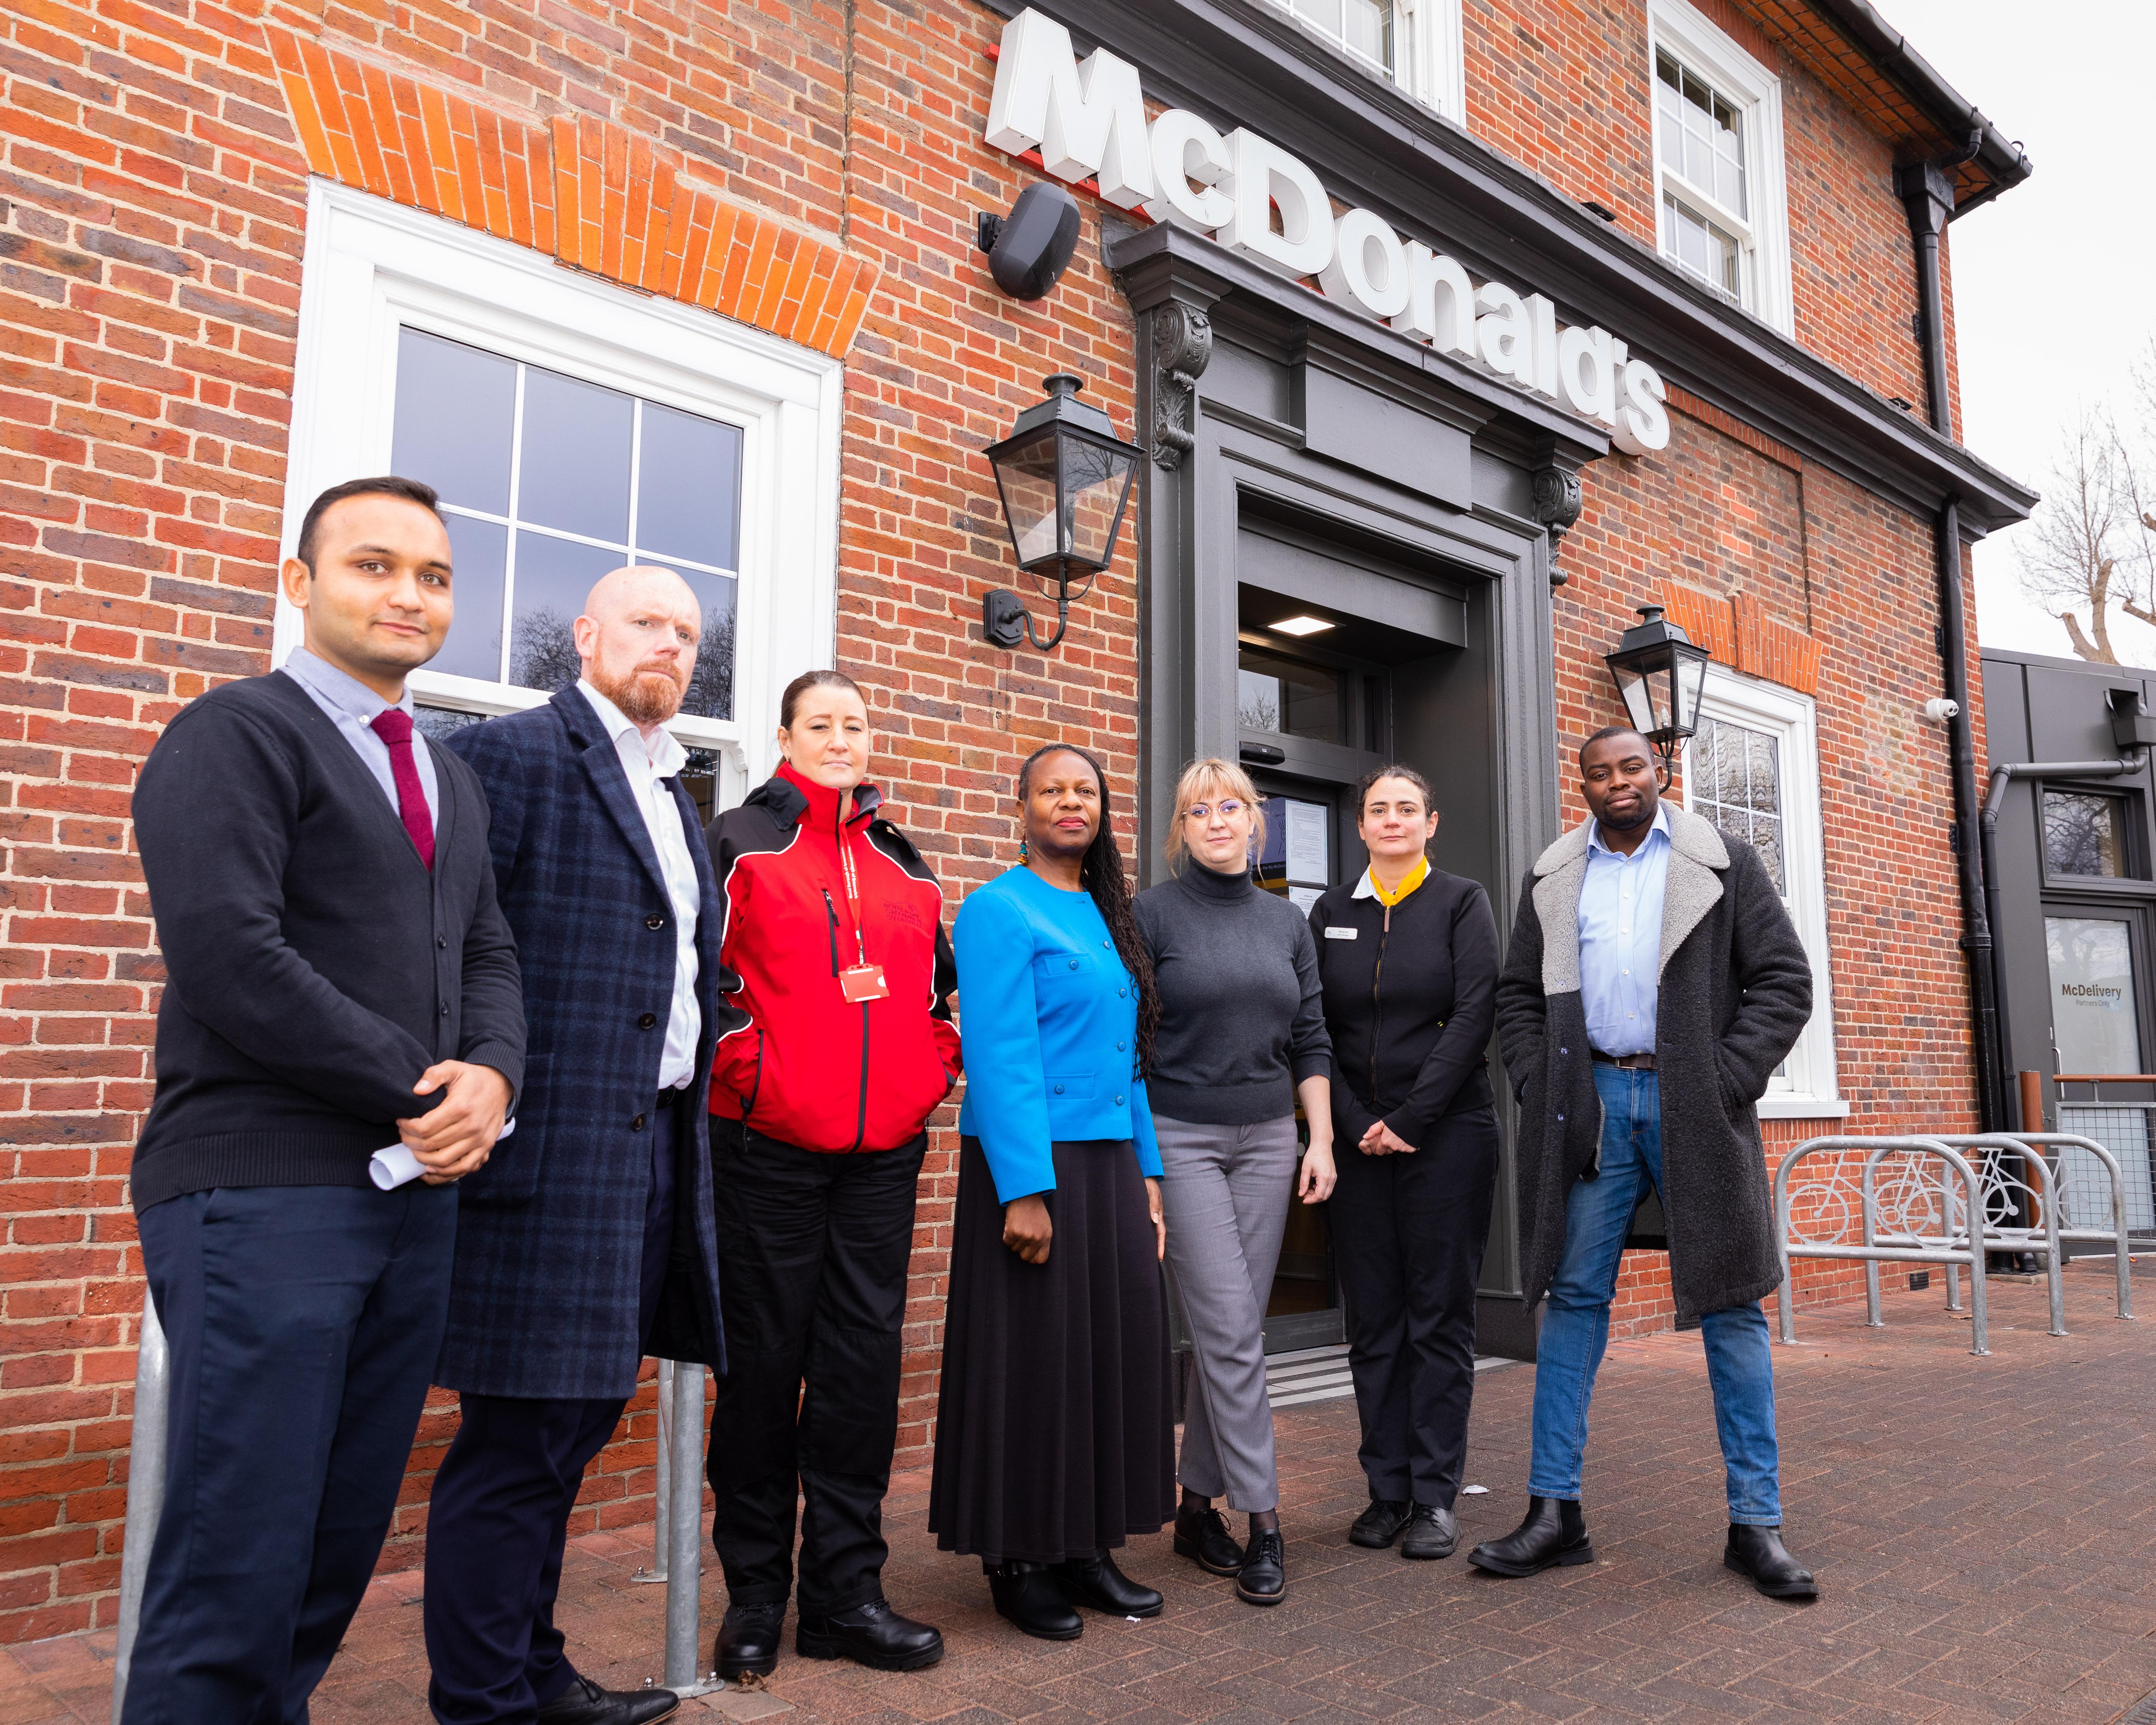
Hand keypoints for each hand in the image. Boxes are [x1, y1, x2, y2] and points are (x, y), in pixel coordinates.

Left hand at [397, 1062, 511, 1183]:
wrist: (500, 1086)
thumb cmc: (473, 1079)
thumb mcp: (453, 1068)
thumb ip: (433, 1075)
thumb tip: (417, 1090)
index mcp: (461, 1107)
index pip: (425, 1128)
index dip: (407, 1128)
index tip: (401, 1122)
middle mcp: (472, 1127)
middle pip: (431, 1146)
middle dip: (411, 1142)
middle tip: (405, 1135)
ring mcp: (480, 1140)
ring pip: (444, 1161)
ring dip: (423, 1159)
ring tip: (415, 1150)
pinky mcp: (485, 1148)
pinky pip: (463, 1168)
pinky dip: (444, 1173)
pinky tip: (430, 1168)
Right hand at [1003, 1193, 1052, 1263]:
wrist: (1025, 1195)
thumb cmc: (1035, 1211)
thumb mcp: (1045, 1226)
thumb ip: (1042, 1241)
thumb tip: (1036, 1256)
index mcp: (1046, 1237)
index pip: (1041, 1259)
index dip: (1033, 1259)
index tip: (1028, 1254)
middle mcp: (1036, 1238)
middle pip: (1026, 1257)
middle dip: (1021, 1250)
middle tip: (1021, 1239)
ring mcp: (1024, 1236)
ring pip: (1015, 1250)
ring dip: (1014, 1241)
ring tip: (1018, 1228)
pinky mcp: (1013, 1232)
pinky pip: (1007, 1242)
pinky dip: (1007, 1236)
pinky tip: (1012, 1226)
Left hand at [1145, 1176, 1164, 1261]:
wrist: (1145, 1174)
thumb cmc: (1148, 1182)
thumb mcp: (1151, 1192)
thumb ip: (1153, 1205)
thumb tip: (1154, 1220)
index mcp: (1158, 1213)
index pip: (1160, 1233)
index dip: (1160, 1246)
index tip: (1159, 1258)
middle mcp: (1155, 1216)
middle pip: (1157, 1235)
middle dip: (1156, 1248)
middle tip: (1153, 1262)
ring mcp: (1150, 1214)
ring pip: (1151, 1231)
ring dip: (1150, 1242)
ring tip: (1146, 1255)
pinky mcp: (1145, 1212)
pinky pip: (1146, 1225)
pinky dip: (1145, 1234)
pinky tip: (1139, 1239)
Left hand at [1298, 1139, 1336, 1202]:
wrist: (1322, 1145)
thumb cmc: (1313, 1154)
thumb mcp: (1305, 1168)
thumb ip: (1303, 1182)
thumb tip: (1301, 1193)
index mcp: (1324, 1177)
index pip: (1319, 1195)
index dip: (1311, 1200)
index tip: (1303, 1199)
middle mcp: (1331, 1179)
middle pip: (1324, 1196)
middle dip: (1314, 1198)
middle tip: (1305, 1195)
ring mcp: (1334, 1177)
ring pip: (1327, 1193)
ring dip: (1318, 1194)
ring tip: (1308, 1190)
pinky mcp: (1333, 1175)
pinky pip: (1329, 1187)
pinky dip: (1322, 1190)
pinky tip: (1314, 1185)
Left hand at [1358, 1119, 1416, 1156]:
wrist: (1413, 1117)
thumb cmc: (1397, 1119)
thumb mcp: (1383, 1123)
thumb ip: (1373, 1130)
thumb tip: (1365, 1137)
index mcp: (1385, 1141)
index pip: (1379, 1151)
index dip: (1379, 1147)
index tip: (1382, 1143)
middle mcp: (1393, 1147)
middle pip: (1388, 1152)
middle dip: (1388, 1147)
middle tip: (1391, 1138)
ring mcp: (1403, 1149)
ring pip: (1397, 1150)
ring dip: (1397, 1146)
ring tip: (1399, 1136)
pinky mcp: (1411, 1149)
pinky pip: (1406, 1150)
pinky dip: (1406, 1146)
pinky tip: (1406, 1138)